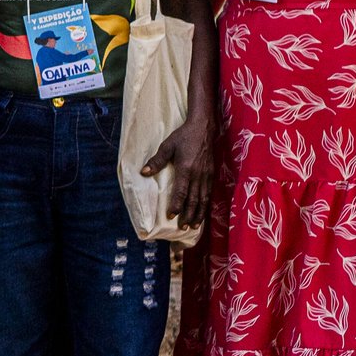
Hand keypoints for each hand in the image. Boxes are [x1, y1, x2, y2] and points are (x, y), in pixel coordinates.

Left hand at [142, 110, 214, 230]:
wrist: (204, 128)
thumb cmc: (183, 136)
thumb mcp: (167, 146)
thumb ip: (157, 160)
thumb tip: (143, 172)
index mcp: (186, 168)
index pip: (181, 191)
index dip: (176, 205)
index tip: (171, 215)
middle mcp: (198, 174)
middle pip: (194, 199)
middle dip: (188, 215)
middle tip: (182, 227)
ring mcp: (206, 175)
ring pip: (203, 199)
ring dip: (198, 213)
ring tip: (193, 226)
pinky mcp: (212, 174)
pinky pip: (209, 193)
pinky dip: (206, 205)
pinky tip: (202, 211)